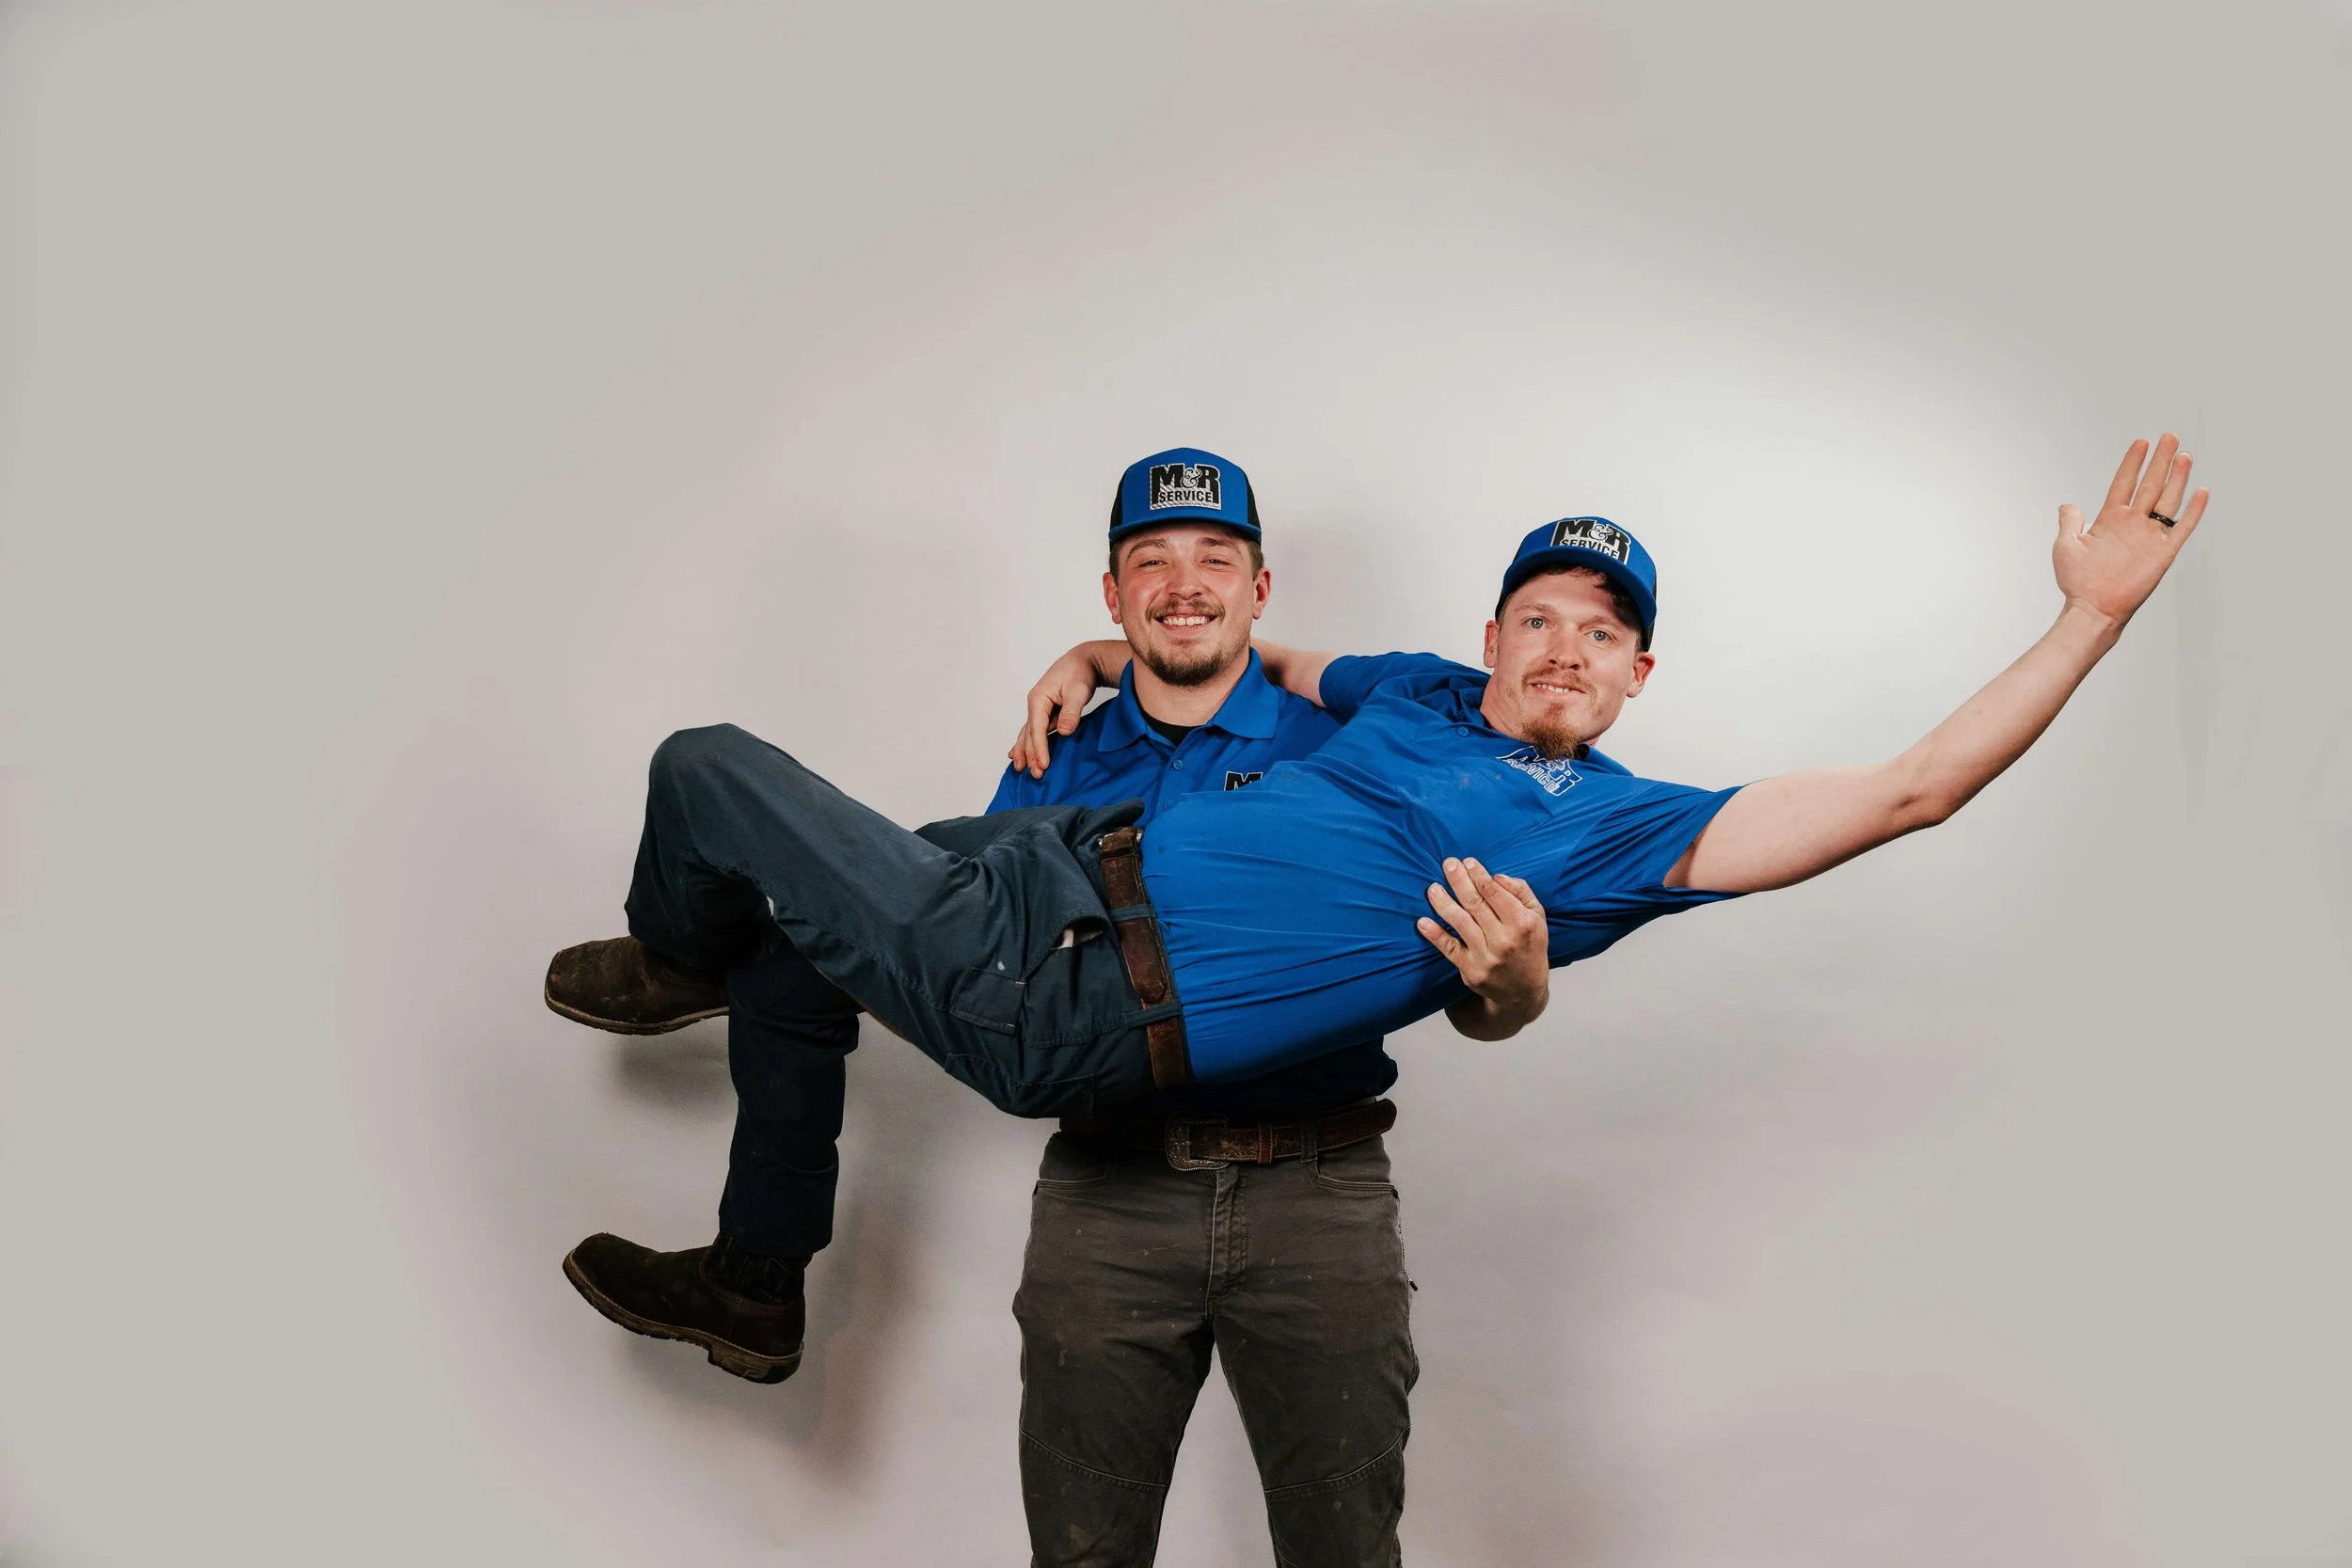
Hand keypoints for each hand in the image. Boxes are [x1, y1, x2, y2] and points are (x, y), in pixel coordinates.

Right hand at [1008, 641, 1129, 777]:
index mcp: (1039, 698)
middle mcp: (1035, 703)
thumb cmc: (1081, 672)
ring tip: (1020, 768)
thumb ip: (1071, 712)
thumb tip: (1063, 731)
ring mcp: (1038, 707)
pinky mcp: (1045, 711)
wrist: (1084, 660)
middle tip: (1035, 775)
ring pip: (1028, 733)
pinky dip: (1027, 742)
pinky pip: (1033, 730)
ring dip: (1025, 751)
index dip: (1039, 748)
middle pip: (1029, 734)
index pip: (1037, 729)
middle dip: (1030, 755)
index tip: (1043, 765)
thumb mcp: (1078, 691)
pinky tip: (1017, 752)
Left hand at [1419, 857, 1549, 1039]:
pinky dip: (1435, 934)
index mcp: (1523, 923)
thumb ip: (1521, 892)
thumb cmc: (1530, 947)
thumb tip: (1496, 876)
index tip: (1467, 862)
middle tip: (1448, 864)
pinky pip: (1449, 949)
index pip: (1495, 892)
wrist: (1524, 992)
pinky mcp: (1471, 970)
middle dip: (1459, 880)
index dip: (1478, 874)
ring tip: (1432, 888)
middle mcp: (1505, 939)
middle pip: (1475, 903)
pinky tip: (1422, 922)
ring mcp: (1487, 956)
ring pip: (1460, 922)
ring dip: (1443, 903)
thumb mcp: (1537, 917)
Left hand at [2055, 434, 2208, 628]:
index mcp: (2110, 519)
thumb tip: (2068, 505)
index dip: (2132, 463)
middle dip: (2160, 461)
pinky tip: (2201, 491)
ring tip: (2184, 455)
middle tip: (2170, 437)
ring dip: (2176, 478)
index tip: (2141, 442)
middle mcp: (2133, 523)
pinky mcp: (2163, 552)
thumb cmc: (2077, 581)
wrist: (2093, 608)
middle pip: (2150, 485)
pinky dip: (2193, 511)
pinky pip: (2182, 528)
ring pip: (2167, 500)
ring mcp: (2149, 536)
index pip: (2124, 483)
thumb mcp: (2066, 545)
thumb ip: (2070, 522)